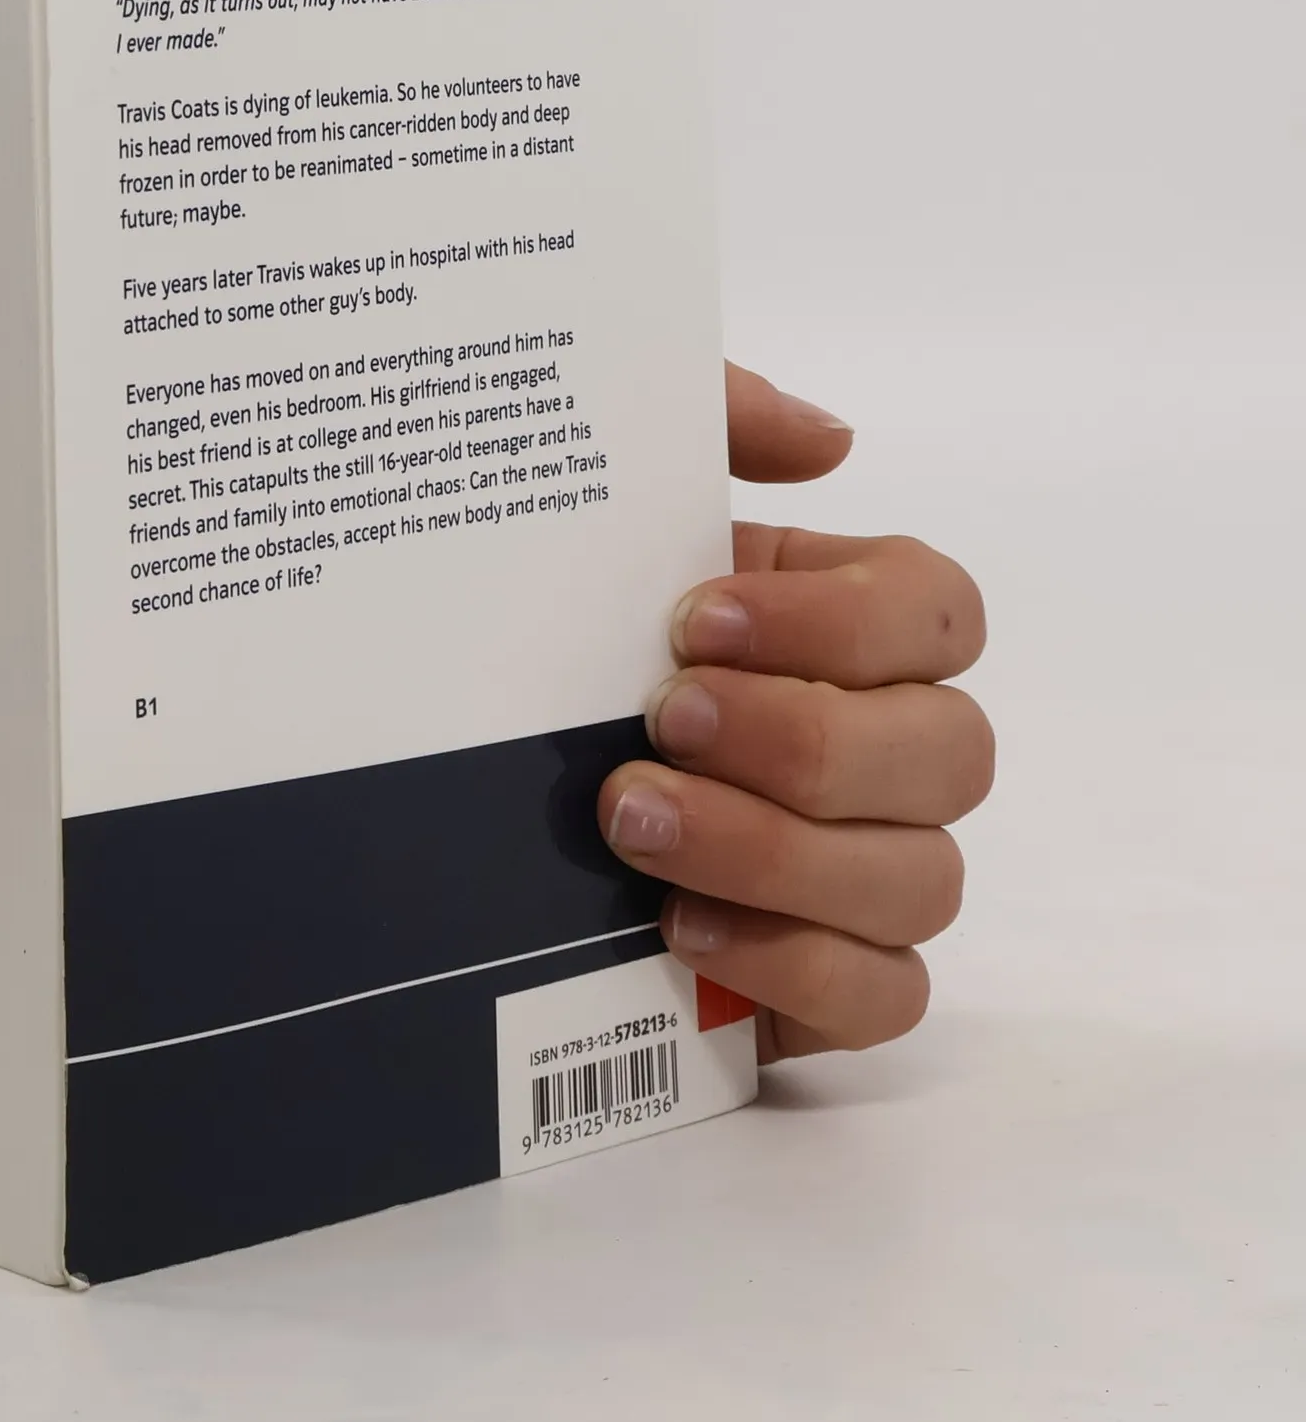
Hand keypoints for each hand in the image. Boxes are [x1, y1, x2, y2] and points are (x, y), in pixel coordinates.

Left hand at [598, 364, 992, 1060]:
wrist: (469, 798)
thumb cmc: (572, 633)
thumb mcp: (617, 502)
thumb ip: (714, 423)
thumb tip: (828, 438)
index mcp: (854, 628)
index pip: (939, 613)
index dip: (842, 618)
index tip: (694, 619)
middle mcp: (892, 750)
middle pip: (951, 751)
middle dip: (802, 739)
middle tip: (660, 721)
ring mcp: (877, 873)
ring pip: (921, 880)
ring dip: (773, 852)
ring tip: (629, 820)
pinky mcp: (836, 983)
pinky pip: (886, 998)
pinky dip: (794, 968)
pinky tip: (679, 927)